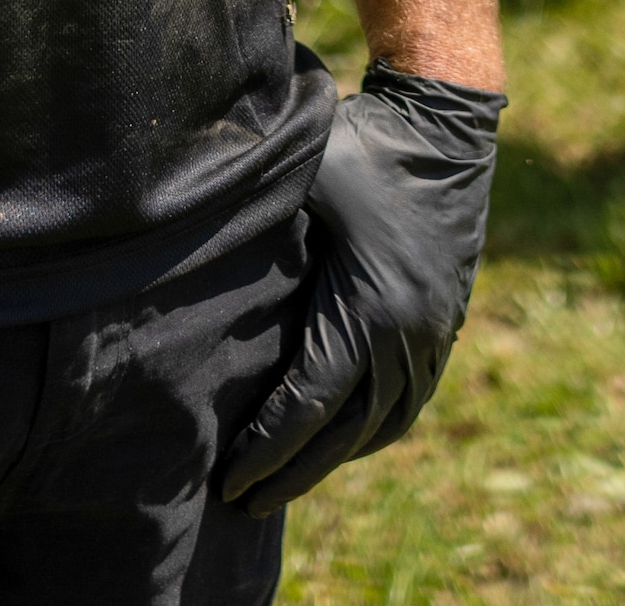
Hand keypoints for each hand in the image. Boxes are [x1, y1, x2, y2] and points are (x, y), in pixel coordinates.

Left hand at [217, 67, 505, 516]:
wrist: (445, 122)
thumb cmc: (358, 144)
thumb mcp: (300, 177)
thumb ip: (252, 225)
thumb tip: (177, 255)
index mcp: (368, 307)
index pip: (309, 403)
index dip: (267, 448)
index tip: (230, 481)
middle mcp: (409, 332)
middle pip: (347, 431)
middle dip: (294, 470)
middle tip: (245, 502)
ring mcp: (435, 330)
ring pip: (385, 422)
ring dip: (335, 457)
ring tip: (287, 479)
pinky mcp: (447, 320)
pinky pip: (411, 398)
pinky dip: (374, 429)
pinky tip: (342, 438)